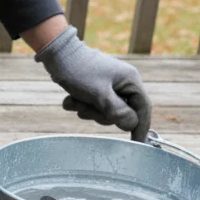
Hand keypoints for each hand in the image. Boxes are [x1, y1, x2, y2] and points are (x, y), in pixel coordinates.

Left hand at [34, 24, 151, 140]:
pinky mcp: (95, 89)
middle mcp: (122, 83)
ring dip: (87, 110)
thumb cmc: (78, 71)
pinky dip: (80, 105)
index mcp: (130, 80)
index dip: (141, 127)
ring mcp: (108, 86)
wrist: (56, 54)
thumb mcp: (98, 94)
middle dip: (99, 114)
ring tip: (74, 99)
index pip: (143, 108)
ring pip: (104, 111)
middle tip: (84, 107)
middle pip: (121, 113)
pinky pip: (92, 106)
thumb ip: (116, 110)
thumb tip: (132, 125)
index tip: (138, 145)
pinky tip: (69, 98)